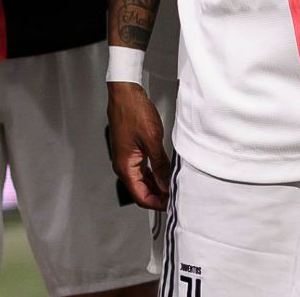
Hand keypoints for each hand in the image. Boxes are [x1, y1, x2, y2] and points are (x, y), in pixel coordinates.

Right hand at [107, 80, 170, 209]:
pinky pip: (143, 169)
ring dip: (157, 185)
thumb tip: (166, 184)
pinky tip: (165, 172)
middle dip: (158, 196)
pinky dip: (154, 174)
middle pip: (141, 190)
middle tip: (176, 196)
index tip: (171, 204)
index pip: (141, 196)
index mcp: (125, 167)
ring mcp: (127, 158)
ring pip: (142, 180)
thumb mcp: (152, 141)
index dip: (157, 203)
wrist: (126, 94)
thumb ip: (160, 166)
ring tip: (173, 185)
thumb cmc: (133, 112)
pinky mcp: (131, 150)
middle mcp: (123, 165)